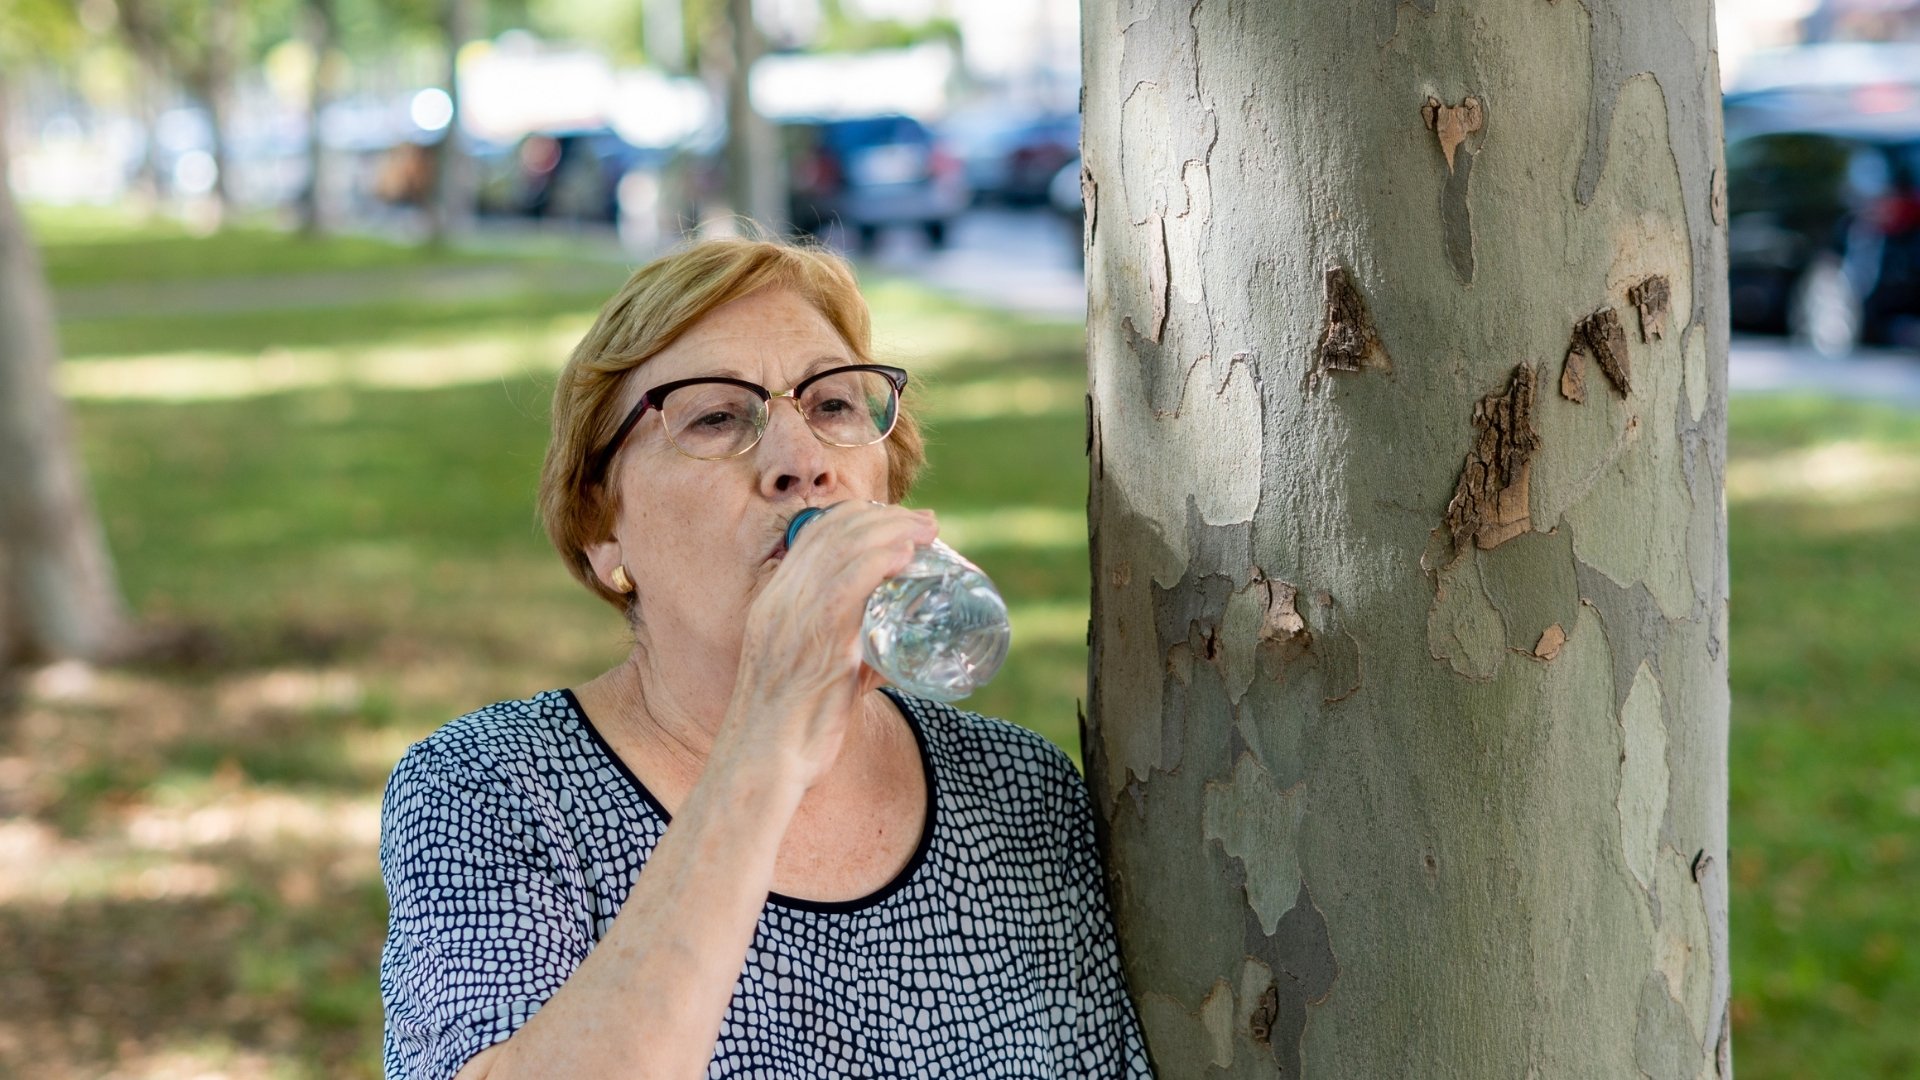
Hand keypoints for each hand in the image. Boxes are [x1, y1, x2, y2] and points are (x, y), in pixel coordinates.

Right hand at [718, 502, 936, 789]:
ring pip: (844, 552)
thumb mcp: (811, 674)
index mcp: (773, 602)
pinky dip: (879, 562)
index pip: (814, 535)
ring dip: (893, 531)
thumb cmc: (791, 729)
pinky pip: (848, 588)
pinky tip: (905, 553)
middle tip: (928, 524)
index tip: (898, 521)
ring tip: (928, 531)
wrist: (761, 764)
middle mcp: (780, 602)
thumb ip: (847, 656)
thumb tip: (891, 654)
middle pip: (833, 534)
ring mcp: (795, 620)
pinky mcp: (817, 644)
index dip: (860, 517)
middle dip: (887, 518)